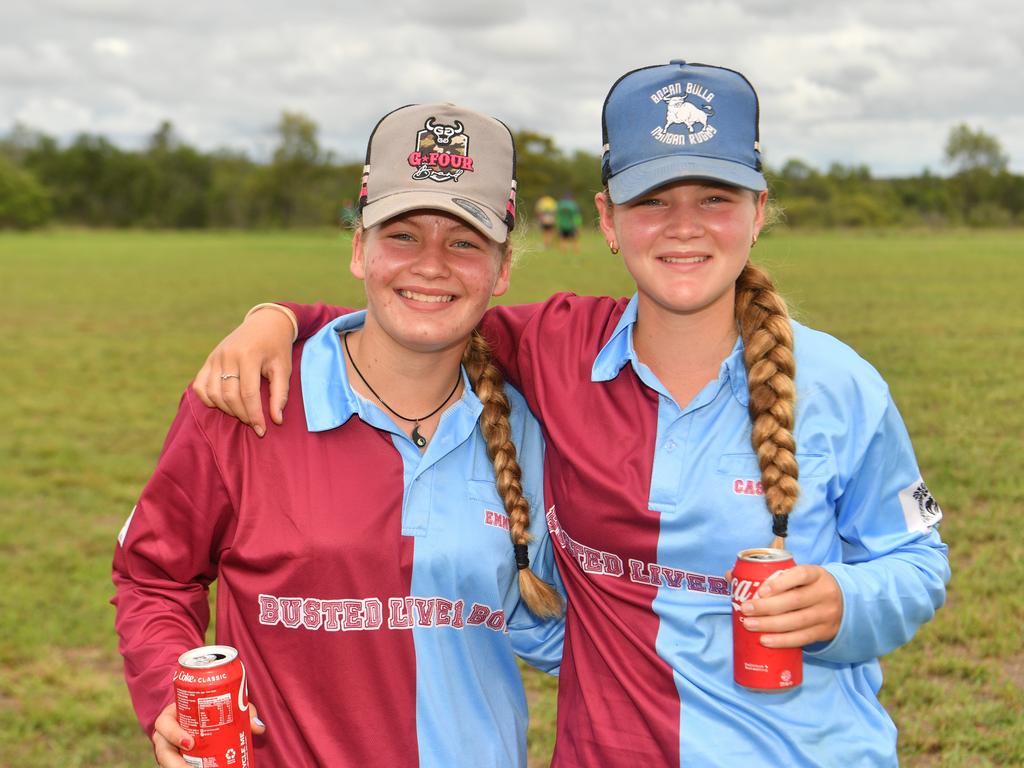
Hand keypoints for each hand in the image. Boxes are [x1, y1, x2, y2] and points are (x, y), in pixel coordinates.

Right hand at [152, 701, 265, 766]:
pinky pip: (177, 766)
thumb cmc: (211, 707)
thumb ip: (243, 711)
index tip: (190, 743)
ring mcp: (169, 749)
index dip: (172, 733)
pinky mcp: (176, 760)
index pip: (163, 723)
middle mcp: (166, 735)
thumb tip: (259, 728)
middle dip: (173, 762)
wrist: (204, 715)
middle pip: (162, 750)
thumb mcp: (226, 704)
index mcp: (172, 715)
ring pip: (167, 762)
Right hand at [192, 307, 295, 435]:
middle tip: (254, 423)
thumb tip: (276, 420)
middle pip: (229, 396)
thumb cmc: (277, 348)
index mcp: (249, 355)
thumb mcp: (284, 368)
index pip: (248, 394)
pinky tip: (224, 404)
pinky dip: (209, 400)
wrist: (265, 323)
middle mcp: (228, 355)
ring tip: (243, 413)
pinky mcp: (208, 360)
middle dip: (242, 415)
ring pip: (213, 394)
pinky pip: (200, 386)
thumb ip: (280, 394)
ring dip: (227, 409)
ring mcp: (215, 357)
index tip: (262, 430)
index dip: (254, 415)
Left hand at [734, 564, 842, 647]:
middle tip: (745, 610)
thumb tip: (730, 574)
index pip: (800, 575)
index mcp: (816, 574)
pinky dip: (782, 641)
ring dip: (770, 625)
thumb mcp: (798, 576)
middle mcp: (824, 593)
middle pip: (794, 601)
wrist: (844, 603)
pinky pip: (802, 638)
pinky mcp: (824, 632)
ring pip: (797, 621)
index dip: (779, 583)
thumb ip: (768, 575)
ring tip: (749, 625)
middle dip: (766, 606)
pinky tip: (765, 641)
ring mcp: (826, 614)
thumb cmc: (808, 587)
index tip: (759, 590)